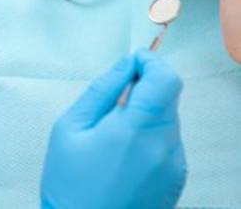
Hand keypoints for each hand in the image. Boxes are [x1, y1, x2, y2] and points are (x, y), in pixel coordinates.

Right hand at [40, 50, 186, 208]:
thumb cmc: (70, 184)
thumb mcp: (71, 127)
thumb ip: (102, 90)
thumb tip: (125, 65)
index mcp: (136, 131)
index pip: (165, 79)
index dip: (151, 61)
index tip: (133, 61)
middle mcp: (164, 147)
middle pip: (169, 95)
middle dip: (145, 86)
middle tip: (113, 100)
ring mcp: (174, 165)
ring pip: (169, 116)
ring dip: (147, 110)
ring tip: (113, 131)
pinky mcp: (176, 178)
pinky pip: (169, 139)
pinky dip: (151, 132)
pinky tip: (124, 149)